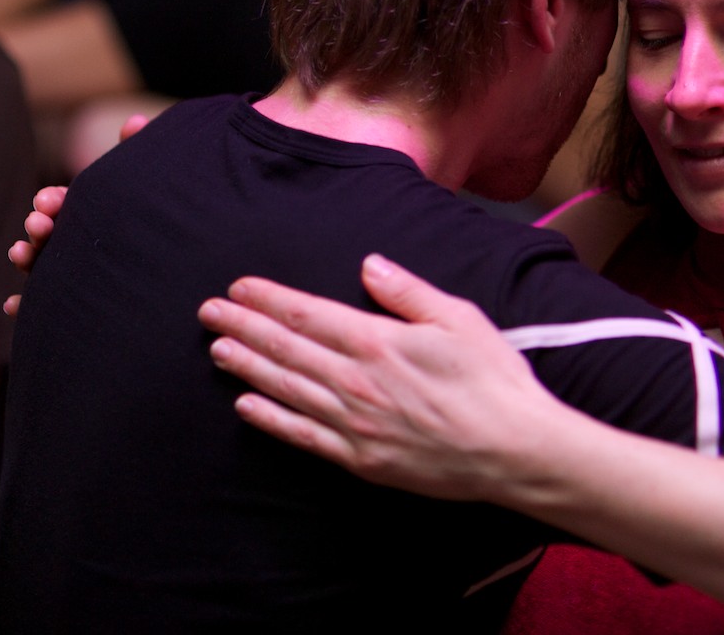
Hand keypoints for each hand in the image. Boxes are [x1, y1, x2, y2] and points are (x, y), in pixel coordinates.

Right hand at [3, 110, 146, 311]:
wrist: (182, 275)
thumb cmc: (160, 217)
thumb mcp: (150, 186)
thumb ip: (141, 153)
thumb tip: (135, 121)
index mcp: (91, 212)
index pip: (65, 203)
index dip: (53, 201)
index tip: (48, 202)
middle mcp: (78, 241)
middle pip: (49, 232)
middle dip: (38, 226)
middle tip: (38, 225)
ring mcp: (72, 272)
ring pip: (40, 265)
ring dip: (27, 257)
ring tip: (22, 254)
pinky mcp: (71, 304)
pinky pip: (42, 306)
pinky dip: (23, 305)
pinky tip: (13, 306)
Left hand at [199, 254, 560, 500]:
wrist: (515, 450)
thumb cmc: (494, 380)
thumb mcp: (458, 318)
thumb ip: (407, 291)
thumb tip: (369, 264)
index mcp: (378, 342)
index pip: (307, 313)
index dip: (269, 299)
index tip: (239, 287)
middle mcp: (356, 382)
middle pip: (287, 348)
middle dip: (244, 327)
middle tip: (208, 312)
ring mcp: (354, 424)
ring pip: (287, 389)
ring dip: (248, 367)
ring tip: (217, 350)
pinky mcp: (361, 459)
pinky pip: (303, 436)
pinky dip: (270, 419)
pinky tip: (245, 406)